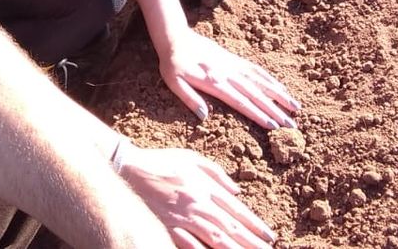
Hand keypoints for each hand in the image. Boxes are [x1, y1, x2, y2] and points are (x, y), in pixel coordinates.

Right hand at [121, 145, 275, 247]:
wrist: (128, 169)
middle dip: (251, 242)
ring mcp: (183, 219)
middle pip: (230, 227)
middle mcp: (198, 204)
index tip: (270, 236)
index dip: (254, 224)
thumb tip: (237, 189)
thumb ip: (216, 173)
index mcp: (205, 187)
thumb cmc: (161, 162)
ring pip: (215, 239)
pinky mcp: (168, 229)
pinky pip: (190, 246)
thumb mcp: (192, 158)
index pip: (236, 209)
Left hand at [158, 29, 299, 130]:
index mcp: (215, 83)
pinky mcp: (234, 60)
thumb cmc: (172, 63)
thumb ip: (189, 98)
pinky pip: (257, 71)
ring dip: (280, 95)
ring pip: (262, 82)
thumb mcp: (174, 82)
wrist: (175, 37)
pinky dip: (270, 79)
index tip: (275, 125)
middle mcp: (229, 74)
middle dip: (276, 110)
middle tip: (293, 124)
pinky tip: (280, 87)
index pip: (242, 102)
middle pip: (257, 94)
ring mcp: (234, 66)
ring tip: (296, 106)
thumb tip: (205, 116)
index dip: (259, 114)